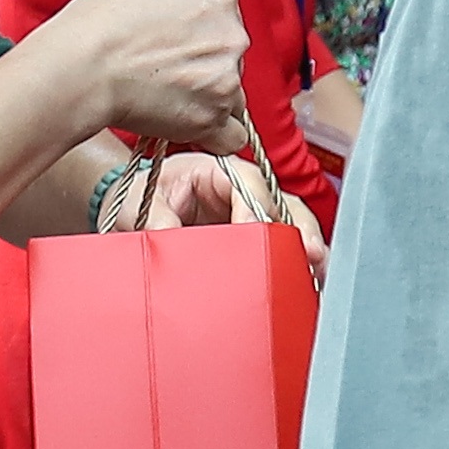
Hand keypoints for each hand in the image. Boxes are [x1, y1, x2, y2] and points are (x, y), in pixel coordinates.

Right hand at [43, 0, 251, 156]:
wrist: (81, 66)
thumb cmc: (95, 28)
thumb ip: (178, 7)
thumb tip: (180, 24)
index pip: (227, 22)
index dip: (199, 39)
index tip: (178, 49)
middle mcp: (232, 32)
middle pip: (232, 60)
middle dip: (205, 71)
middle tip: (166, 78)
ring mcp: (227, 75)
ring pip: (233, 97)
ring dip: (208, 103)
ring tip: (165, 102)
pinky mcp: (215, 114)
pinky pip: (232, 136)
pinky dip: (214, 137)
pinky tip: (186, 128)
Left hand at [145, 149, 330, 277]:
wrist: (132, 208)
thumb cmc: (138, 195)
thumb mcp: (137, 201)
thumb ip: (155, 217)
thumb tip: (173, 235)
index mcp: (215, 170)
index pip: (248, 184)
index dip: (257, 208)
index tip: (259, 232)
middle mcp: (240, 189)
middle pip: (281, 202)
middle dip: (299, 228)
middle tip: (311, 254)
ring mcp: (249, 213)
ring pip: (289, 223)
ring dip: (304, 246)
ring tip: (317, 270)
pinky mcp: (251, 237)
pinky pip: (280, 244)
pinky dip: (294, 260)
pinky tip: (307, 278)